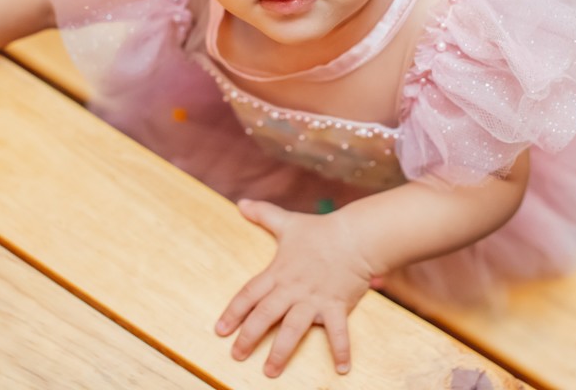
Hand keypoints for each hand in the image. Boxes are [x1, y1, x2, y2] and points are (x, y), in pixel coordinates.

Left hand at [216, 199, 373, 377]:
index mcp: (279, 272)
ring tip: (270, 371)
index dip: (233, 312)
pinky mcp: (337, 305)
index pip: (249, 294)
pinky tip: (342, 369)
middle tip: (237, 355)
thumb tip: (241, 204)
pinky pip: (339, 332)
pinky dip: (341, 350)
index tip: (219, 331)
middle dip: (249, 336)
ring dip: (281, 351)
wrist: (355, 235)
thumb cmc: (321, 231)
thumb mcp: (288, 222)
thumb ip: (263, 215)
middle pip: (265, 315)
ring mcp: (314, 299)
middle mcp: (293, 289)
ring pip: (293, 329)